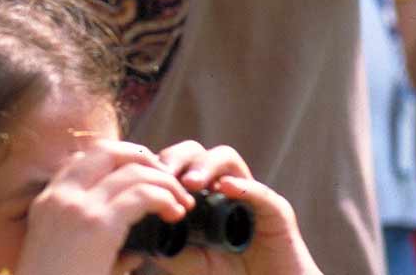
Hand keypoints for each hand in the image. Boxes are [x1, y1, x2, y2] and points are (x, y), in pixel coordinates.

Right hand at [13, 141, 191, 274]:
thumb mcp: (64, 259)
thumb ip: (96, 246)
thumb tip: (134, 252)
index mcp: (46, 202)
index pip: (83, 159)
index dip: (118, 160)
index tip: (141, 177)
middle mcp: (59, 196)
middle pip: (107, 151)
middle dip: (143, 158)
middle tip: (167, 180)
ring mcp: (77, 206)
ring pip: (132, 170)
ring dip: (164, 181)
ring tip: (181, 202)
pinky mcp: (98, 224)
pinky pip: (142, 194)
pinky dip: (165, 198)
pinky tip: (175, 214)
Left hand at [154, 141, 320, 274]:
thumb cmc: (228, 272)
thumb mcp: (189, 260)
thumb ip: (168, 245)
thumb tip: (139, 232)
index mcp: (197, 193)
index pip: (175, 162)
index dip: (157, 164)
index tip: (140, 177)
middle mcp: (221, 186)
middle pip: (196, 152)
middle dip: (176, 158)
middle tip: (163, 174)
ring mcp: (248, 193)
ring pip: (226, 158)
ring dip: (204, 165)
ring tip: (189, 184)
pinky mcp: (275, 210)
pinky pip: (261, 192)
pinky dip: (243, 186)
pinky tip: (226, 188)